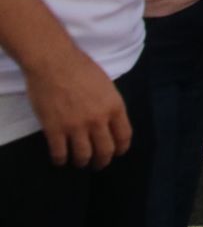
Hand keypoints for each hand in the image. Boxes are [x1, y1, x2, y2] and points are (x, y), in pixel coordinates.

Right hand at [25, 46, 130, 168]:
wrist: (54, 62)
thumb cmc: (81, 68)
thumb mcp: (107, 86)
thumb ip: (110, 105)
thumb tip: (111, 121)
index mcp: (115, 107)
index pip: (124, 136)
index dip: (121, 148)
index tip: (117, 153)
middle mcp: (98, 120)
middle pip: (105, 150)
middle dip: (103, 161)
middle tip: (98, 164)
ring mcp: (76, 126)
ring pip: (83, 155)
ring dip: (82, 162)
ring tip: (79, 162)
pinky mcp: (54, 129)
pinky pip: (60, 153)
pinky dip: (60, 160)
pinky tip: (60, 159)